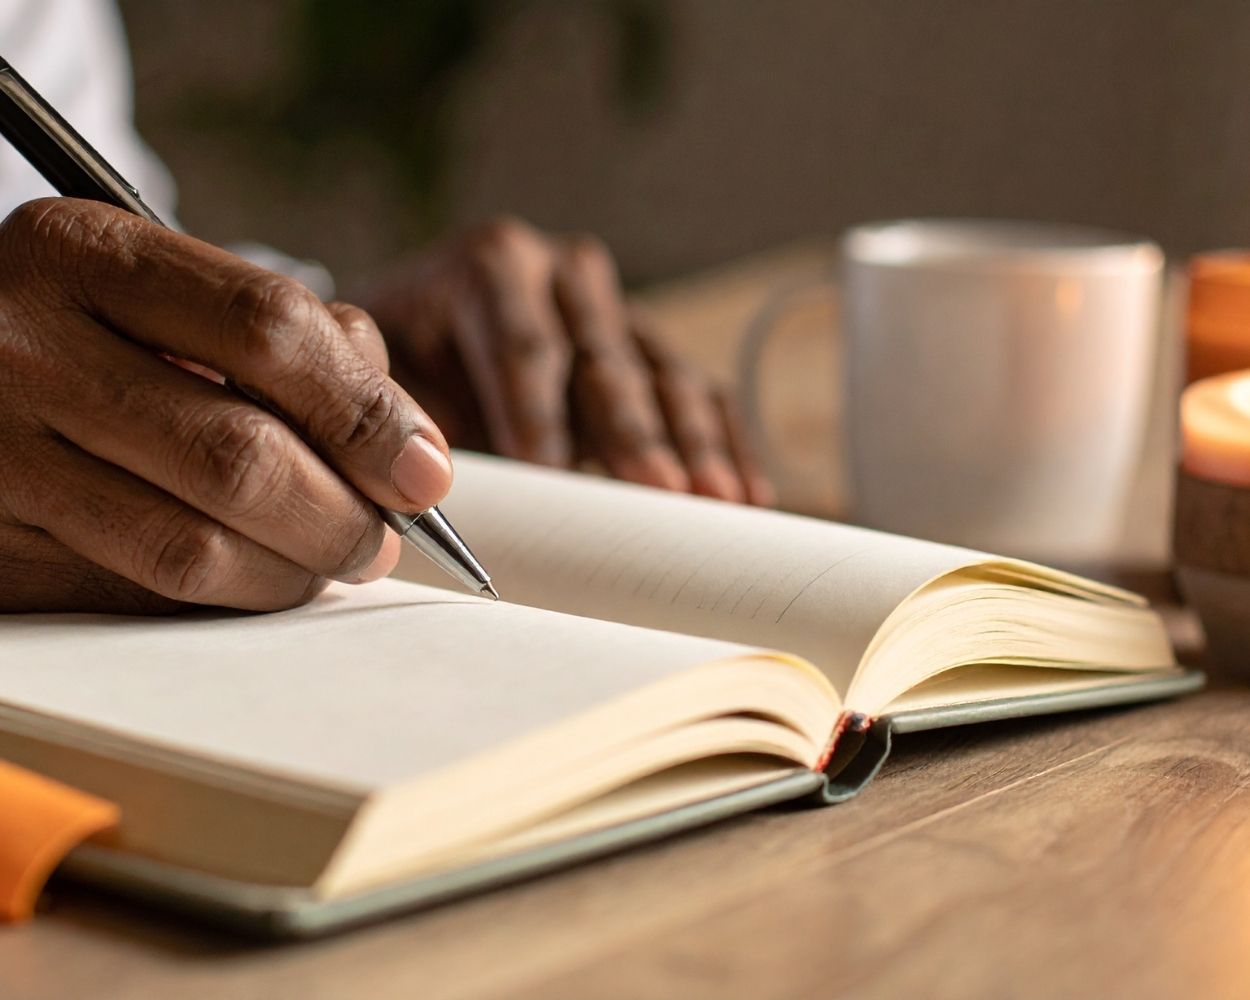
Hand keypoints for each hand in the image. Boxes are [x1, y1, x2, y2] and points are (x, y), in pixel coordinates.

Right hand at [0, 198, 451, 613]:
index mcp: (82, 253)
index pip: (267, 329)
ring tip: (328, 562)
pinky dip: (222, 598)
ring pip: (191, 548)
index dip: (367, 413)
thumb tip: (411, 454)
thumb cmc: (97, 332)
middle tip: (382, 540)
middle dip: (342, 517)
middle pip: (239, 457)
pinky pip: (137, 597)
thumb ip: (293, 343)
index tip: (425, 474)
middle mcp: (19, 346)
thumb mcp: (172, 293)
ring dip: (292, 573)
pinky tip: (250, 576)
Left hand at [359, 217, 772, 505]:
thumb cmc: (406, 365)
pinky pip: (702, 392)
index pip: (522, 343)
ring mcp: (617, 311)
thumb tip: (425, 478)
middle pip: (605, 358)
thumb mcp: (385, 373)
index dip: (537, 413)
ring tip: (717, 499)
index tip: (550, 476)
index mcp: (491, 264)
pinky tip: (749, 491)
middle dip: (632, 430)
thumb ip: (401, 412)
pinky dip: (727, 442)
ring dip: (695, 442)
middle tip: (658, 489)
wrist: (428, 337)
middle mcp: (564, 274)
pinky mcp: (652, 351)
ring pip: (666, 374)